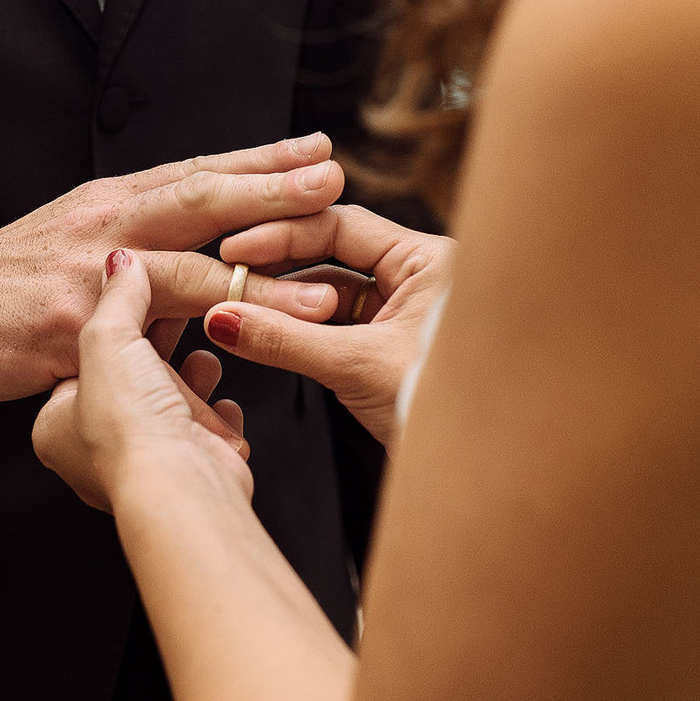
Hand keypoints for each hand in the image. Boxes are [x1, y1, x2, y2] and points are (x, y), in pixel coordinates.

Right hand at [0, 135, 351, 405]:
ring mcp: (85, 276)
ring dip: (259, 281)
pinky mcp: (65, 329)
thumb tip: (203, 255)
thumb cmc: (5, 283)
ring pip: (185, 271)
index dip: (262, 160)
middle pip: (200, 200)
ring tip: (319, 292)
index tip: (319, 152)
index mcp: (109, 202)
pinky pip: (141, 346)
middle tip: (333, 184)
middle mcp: (103, 226)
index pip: (197, 171)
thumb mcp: (73, 240)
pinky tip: (236, 365)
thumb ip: (137, 241)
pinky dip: (192, 360)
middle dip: (274, 191)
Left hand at [36, 251, 256, 511]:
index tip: (137, 299)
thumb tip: (121, 260)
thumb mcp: (108, 338)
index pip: (81, 363)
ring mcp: (145, 465)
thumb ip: (117, 296)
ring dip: (190, 379)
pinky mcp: (189, 471)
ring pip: (167, 407)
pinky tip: (224, 402)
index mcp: (55, 427)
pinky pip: (203, 435)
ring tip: (204, 356)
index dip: (113, 329)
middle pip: (129, 382)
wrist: (179, 485)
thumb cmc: (129, 428)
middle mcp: (96, 453)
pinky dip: (216, 414)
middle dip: (157, 351)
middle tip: (178, 316)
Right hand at [206, 205, 456, 446]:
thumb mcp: (358, 367)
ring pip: (331, 294)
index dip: (281, 235)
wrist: (477, 474)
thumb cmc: (447, 415)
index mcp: (429, 260)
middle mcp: (419, 277)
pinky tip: (266, 335)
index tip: (233, 250)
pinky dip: (301, 332)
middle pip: (332, 255)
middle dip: (279, 268)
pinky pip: (337, 327)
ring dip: (286, 304)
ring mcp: (404, 313)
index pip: (341, 225)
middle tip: (227, 276)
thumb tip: (223, 318)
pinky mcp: (389, 347)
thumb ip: (285, 340)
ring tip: (239, 312)